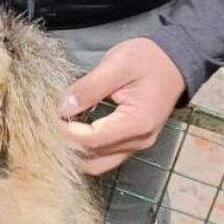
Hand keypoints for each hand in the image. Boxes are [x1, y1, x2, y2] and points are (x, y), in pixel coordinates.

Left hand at [58, 37, 185, 175]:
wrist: (176, 61)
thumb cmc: (148, 59)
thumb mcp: (118, 63)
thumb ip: (89, 87)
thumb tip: (62, 108)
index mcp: (137, 123)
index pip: (92, 140)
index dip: (65, 132)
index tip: (47, 119)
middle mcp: (138, 142)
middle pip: (92, 159)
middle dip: (67, 146)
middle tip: (48, 126)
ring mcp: (135, 147)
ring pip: (96, 164)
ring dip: (75, 152)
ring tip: (59, 130)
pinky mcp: (130, 145)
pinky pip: (102, 157)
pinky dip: (84, 149)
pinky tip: (72, 132)